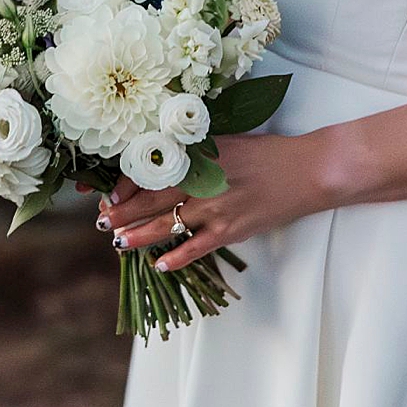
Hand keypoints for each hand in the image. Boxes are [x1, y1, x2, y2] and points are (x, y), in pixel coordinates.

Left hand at [100, 131, 335, 271]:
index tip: (106, 193)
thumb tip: (155, 162)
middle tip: (101, 221)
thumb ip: (190, 152)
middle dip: (123, 213)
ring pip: (168, 225)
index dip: (125, 184)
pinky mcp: (232, 230)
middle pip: (152, 200)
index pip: (151, 171)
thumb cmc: (262, 153)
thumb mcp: (221, 142)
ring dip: (139, 236)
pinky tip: (160, 265)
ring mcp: (217, 209)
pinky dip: (178, 258)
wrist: (305, 171)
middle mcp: (202, 182)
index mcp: (196, 156)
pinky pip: (198, 247)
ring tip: (117, 243)